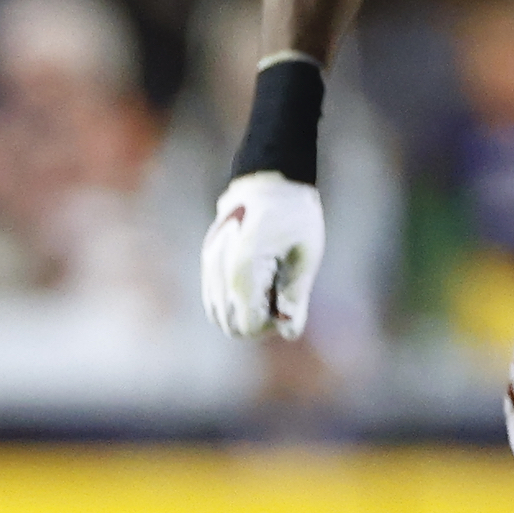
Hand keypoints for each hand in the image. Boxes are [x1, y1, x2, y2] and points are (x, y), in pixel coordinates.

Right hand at [202, 172, 323, 338]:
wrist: (271, 180)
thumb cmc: (294, 215)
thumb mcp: (306, 254)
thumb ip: (296, 295)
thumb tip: (289, 331)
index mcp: (243, 269)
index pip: (246, 326)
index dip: (269, 326)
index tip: (288, 306)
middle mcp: (219, 270)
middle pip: (229, 325)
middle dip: (255, 321)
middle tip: (279, 297)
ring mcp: (209, 265)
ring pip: (218, 314)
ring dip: (242, 311)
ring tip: (268, 286)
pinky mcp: (207, 261)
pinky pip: (214, 297)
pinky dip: (233, 300)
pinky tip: (256, 281)